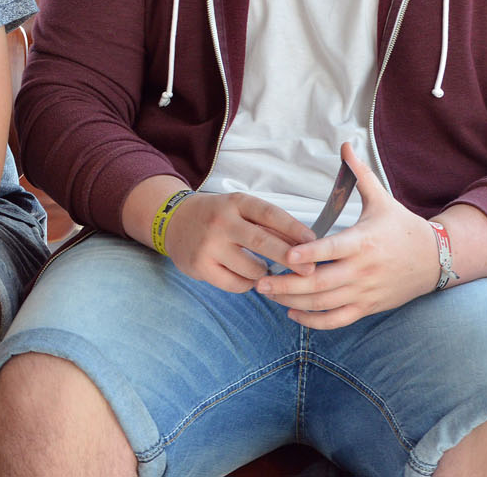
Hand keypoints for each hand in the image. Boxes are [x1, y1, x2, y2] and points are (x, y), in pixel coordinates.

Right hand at [162, 189, 315, 292]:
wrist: (172, 221)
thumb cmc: (217, 217)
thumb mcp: (239, 209)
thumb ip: (267, 224)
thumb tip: (305, 247)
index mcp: (235, 203)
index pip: (270, 214)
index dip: (295, 229)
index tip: (315, 243)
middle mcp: (221, 221)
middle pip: (263, 243)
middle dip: (291, 259)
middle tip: (310, 271)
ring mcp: (209, 244)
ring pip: (253, 269)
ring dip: (264, 273)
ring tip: (261, 267)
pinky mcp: (200, 265)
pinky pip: (237, 284)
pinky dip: (245, 283)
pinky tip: (242, 274)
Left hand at [254, 143, 439, 328]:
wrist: (437, 260)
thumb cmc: (403, 227)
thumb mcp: (382, 200)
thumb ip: (360, 174)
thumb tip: (345, 143)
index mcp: (363, 242)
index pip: (332, 250)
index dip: (308, 255)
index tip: (285, 256)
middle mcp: (363, 270)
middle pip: (321, 283)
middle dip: (287, 285)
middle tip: (259, 281)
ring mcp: (366, 292)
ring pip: (325, 304)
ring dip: (293, 302)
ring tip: (268, 294)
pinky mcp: (369, 307)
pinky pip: (338, 319)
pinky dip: (314, 321)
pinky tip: (292, 314)